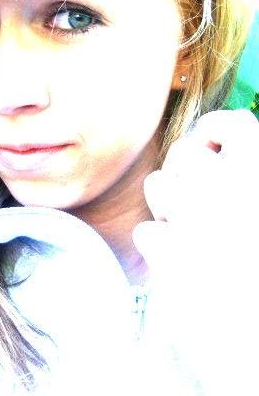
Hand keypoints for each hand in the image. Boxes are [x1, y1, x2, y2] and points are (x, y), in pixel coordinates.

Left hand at [132, 109, 258, 395]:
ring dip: (166, 204)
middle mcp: (234, 194)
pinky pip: (149, 233)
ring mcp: (199, 225)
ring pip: (158, 185)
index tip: (206, 146)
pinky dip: (160, 247)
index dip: (213, 132)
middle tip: (192, 197)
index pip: (234, 128)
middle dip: (181, 170)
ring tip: (190, 231)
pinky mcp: (171, 261)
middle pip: (185, 153)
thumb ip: (247, 191)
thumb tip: (221, 157)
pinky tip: (182, 267)